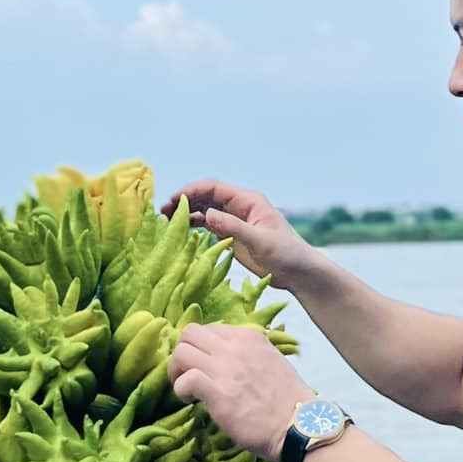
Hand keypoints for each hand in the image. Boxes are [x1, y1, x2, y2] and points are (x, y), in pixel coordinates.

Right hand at [160, 178, 311, 288]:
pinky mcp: (233, 235)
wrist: (298, 272)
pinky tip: (183, 230)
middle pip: (207, 197)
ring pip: (206, 210)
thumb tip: (207, 215)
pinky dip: (196, 225)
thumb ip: (234, 227)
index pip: (215, 189)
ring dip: (188, 213)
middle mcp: (240, 207)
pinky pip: (210, 224)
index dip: (193, 191)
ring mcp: (236, 220)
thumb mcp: (260, 241)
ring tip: (168, 220)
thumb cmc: (286, 254)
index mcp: (248, 201)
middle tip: (164, 211)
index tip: (174, 199)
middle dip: (186, 200)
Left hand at [167, 323, 309, 461]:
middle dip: (182, 353)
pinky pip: (185, 379)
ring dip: (177, 371)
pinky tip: (190, 401)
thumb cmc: (287, 400)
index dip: (200, 347)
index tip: (203, 366)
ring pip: (181, 351)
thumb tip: (224, 359)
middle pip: (190, 333)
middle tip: (186, 374)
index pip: (210, 329)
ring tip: (186, 389)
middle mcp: (235, 346)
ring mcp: (226, 367)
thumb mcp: (272, 360)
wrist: (299, 426)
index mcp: (249, 337)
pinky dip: (181, 389)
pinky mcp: (218, 391)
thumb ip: (248, 354)